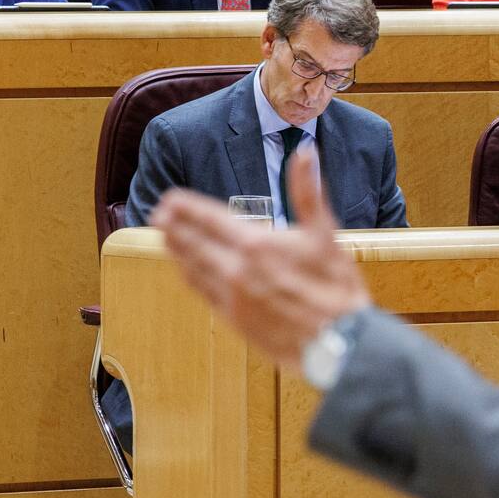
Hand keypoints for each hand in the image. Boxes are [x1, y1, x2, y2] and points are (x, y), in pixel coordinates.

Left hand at [152, 149, 370, 368]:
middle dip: (174, 227)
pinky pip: (203, 294)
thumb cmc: (337, 289)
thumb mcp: (326, 235)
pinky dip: (190, 277)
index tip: (170, 198)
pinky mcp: (235, 321)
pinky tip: (186, 272)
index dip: (187, 207)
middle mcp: (236, 271)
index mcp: (256, 245)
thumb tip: (304, 153)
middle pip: (193, 243)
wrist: (341, 344)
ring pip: (193, 269)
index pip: (210, 219)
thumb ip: (308, 193)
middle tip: (158, 214)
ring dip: (176, 251)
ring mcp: (232, 298)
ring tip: (164, 237)